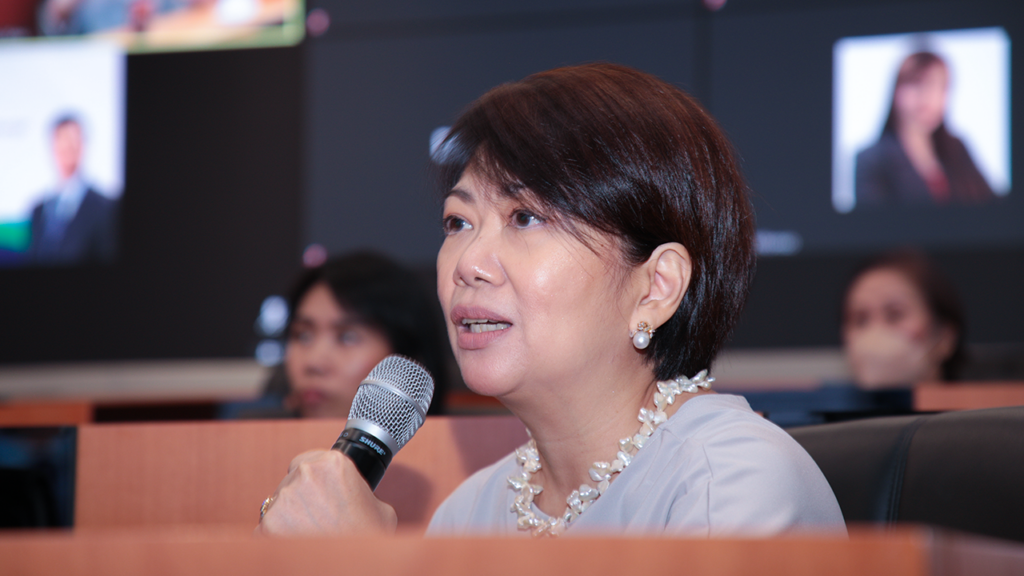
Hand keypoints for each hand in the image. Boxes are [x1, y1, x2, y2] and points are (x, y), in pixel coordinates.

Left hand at [254, 449, 397, 535]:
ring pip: (278, 505)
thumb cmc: (368, 540)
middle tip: (317, 518)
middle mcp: (305, 474)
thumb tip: (353, 494)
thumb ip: (360, 492)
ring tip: (309, 535)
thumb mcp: (380, 508)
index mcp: (333, 464)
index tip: (318, 493)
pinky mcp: (267, 525)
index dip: (313, 479)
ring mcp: (284, 499)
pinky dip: (277, 538)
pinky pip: (266, 529)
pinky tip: (296, 546)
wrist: (350, 567)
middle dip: (300, 498)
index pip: (308, 460)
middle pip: (291, 481)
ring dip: (287, 517)